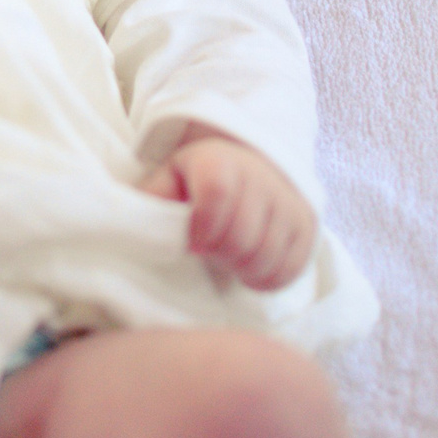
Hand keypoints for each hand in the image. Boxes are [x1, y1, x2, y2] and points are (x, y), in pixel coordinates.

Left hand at [140, 128, 314, 290]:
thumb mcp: (166, 179)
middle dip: (217, 254)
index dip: (201, 229)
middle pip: (241, 238)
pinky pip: (287, 272)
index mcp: (220, 160)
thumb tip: (130, 226)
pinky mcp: (308, 230)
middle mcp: (262, 178)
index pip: (218, 195)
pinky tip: (246, 264)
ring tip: (225, 257)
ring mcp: (290, 205)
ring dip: (239, 269)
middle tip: (207, 252)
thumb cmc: (194, 181)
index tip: (192, 242)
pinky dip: (263, 278)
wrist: (249, 166)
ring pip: (264, 260)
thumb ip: (149, 198)